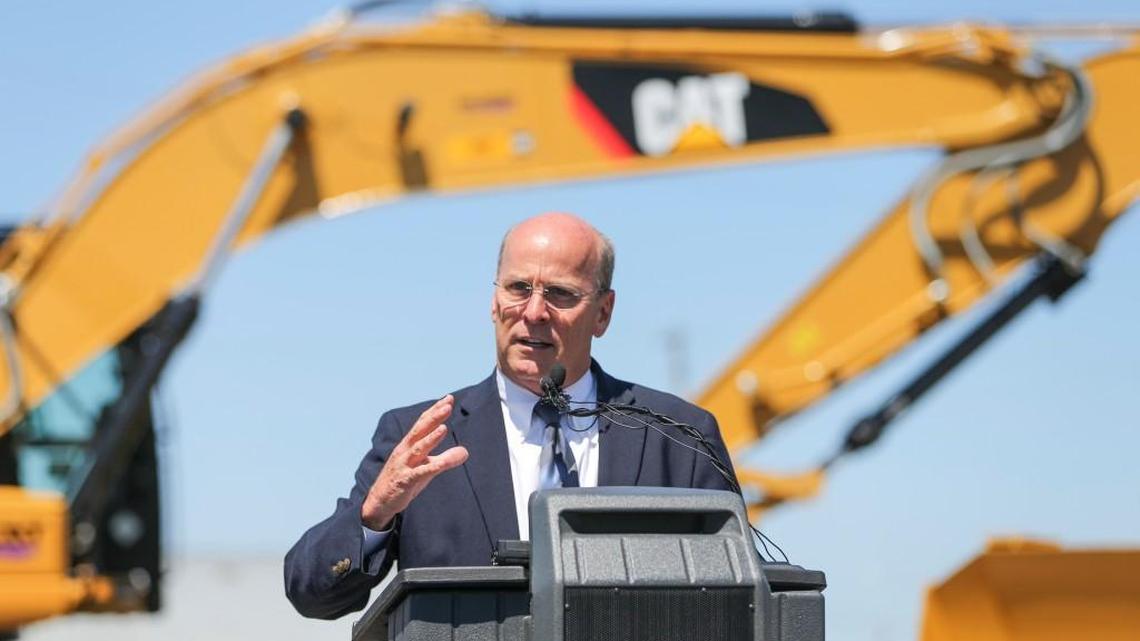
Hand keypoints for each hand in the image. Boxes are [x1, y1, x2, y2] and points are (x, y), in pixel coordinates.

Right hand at [361, 395, 469, 529]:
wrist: (380, 501)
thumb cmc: (404, 479)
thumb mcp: (425, 467)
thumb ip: (444, 458)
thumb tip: (465, 451)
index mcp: (409, 444)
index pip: (423, 423)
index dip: (435, 410)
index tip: (449, 398)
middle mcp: (405, 451)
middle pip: (420, 430)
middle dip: (434, 417)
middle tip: (448, 404)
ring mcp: (404, 465)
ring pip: (418, 449)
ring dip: (431, 438)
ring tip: (444, 427)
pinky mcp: (406, 481)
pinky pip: (420, 473)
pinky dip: (432, 467)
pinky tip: (444, 462)